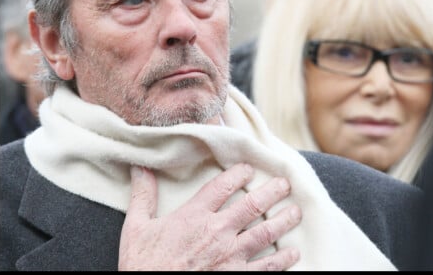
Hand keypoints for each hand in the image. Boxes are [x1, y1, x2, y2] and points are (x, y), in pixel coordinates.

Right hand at [118, 163, 301, 270]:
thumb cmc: (143, 266)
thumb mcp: (136, 228)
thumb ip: (143, 196)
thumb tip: (140, 168)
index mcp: (194, 216)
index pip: (222, 186)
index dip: (239, 173)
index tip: (250, 168)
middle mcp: (217, 232)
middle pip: (252, 205)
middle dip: (272, 192)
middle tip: (285, 184)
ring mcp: (230, 256)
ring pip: (265, 233)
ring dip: (283, 221)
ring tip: (296, 212)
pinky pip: (266, 267)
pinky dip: (282, 259)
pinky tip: (293, 252)